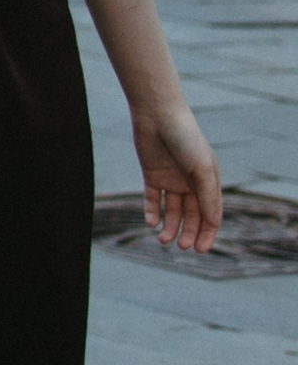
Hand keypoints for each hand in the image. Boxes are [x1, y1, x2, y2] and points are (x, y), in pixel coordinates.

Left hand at [132, 96, 222, 252]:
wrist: (158, 114)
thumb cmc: (186, 139)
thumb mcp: (202, 169)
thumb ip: (208, 197)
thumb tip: (213, 224)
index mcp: (209, 182)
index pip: (210, 214)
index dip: (207, 234)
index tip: (200, 249)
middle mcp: (191, 183)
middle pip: (191, 216)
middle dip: (188, 233)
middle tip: (182, 246)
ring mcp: (171, 180)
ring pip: (172, 211)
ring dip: (170, 227)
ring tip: (164, 240)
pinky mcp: (152, 175)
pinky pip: (153, 199)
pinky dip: (153, 213)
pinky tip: (152, 223)